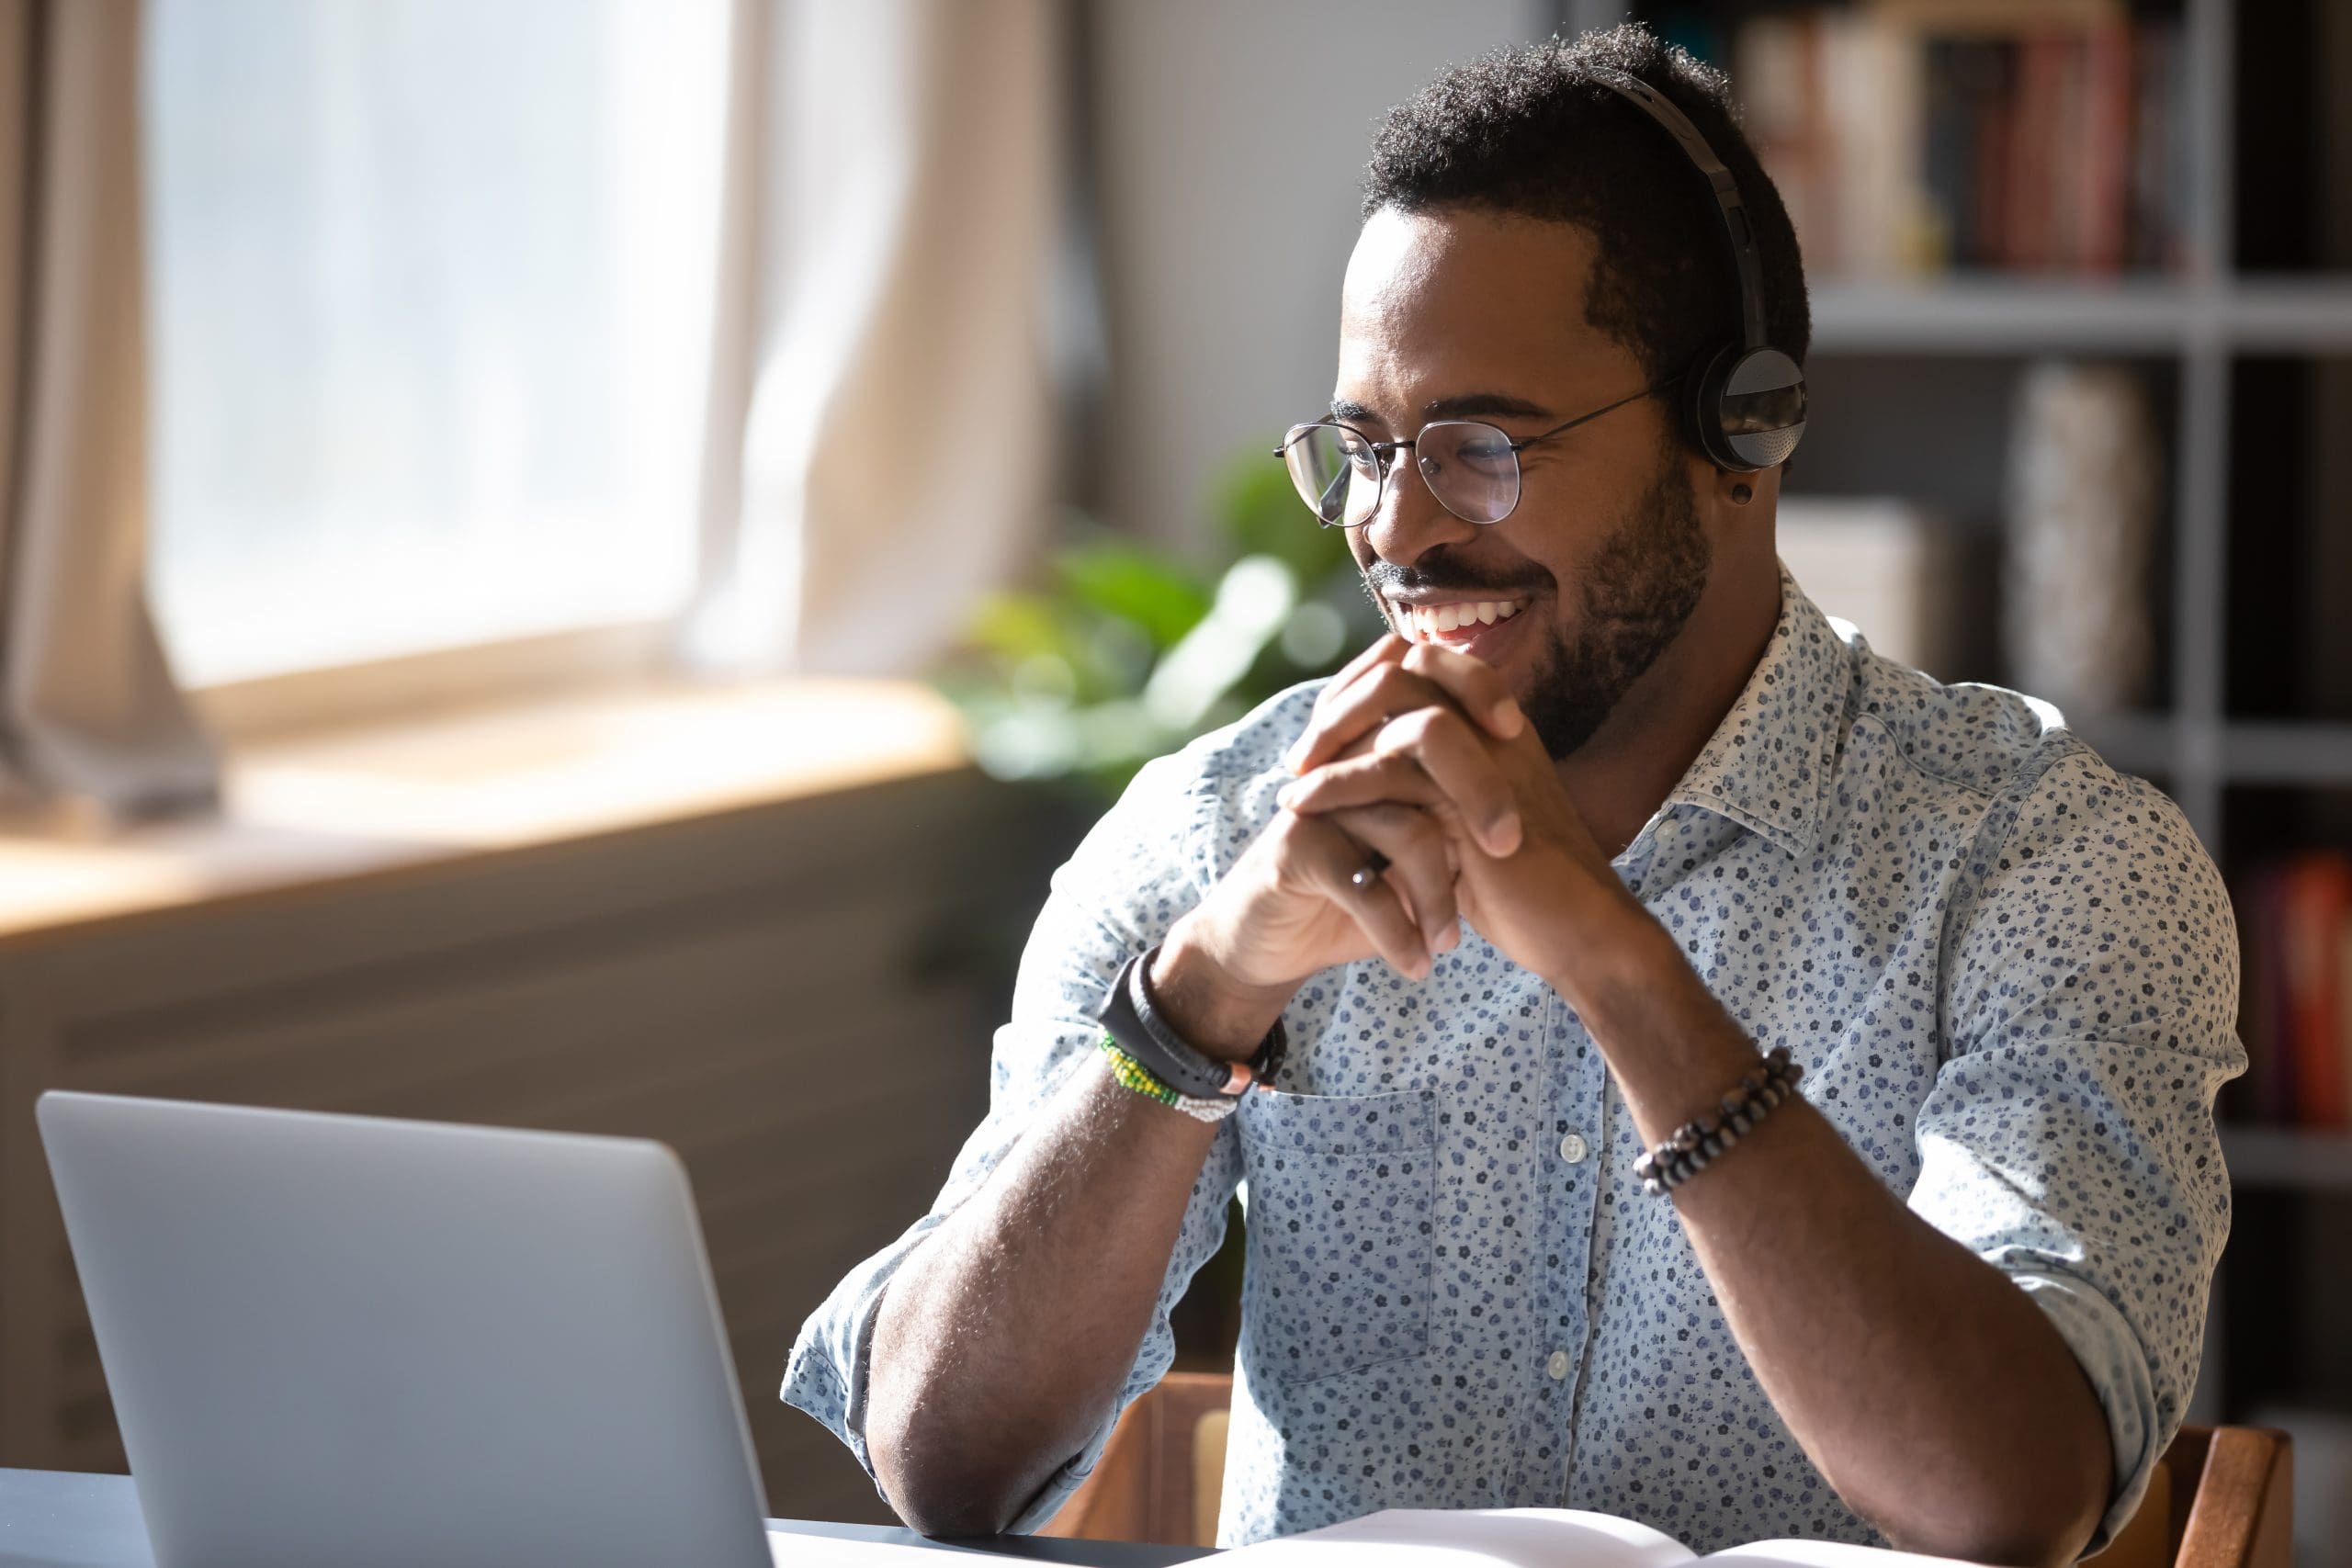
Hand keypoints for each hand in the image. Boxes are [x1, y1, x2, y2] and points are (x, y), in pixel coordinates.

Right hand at [1152, 639, 1521, 1055]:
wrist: (1272, 942)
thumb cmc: (1355, 891)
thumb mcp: (1410, 850)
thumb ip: (1451, 811)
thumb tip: (1534, 796)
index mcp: (1373, 744)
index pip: (1427, 681)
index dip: (1477, 687)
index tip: (1518, 733)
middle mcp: (1345, 761)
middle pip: (1424, 741)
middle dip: (1480, 795)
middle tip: (1508, 849)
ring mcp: (1318, 801)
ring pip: (1406, 827)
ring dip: (1438, 893)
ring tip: (1451, 942)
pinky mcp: (1295, 849)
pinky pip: (1364, 884)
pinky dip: (1398, 932)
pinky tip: (1416, 965)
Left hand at [1276, 639, 1645, 990]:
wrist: (1578, 935)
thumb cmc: (1525, 890)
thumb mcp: (1469, 827)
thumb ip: (1433, 790)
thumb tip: (1373, 773)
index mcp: (1499, 726)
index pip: (1425, 665)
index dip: (1367, 686)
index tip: (1326, 732)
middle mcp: (1495, 727)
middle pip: (1405, 667)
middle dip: (1342, 703)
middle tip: (1301, 753)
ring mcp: (1489, 755)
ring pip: (1395, 706)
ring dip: (1331, 737)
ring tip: (1292, 780)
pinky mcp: (1474, 798)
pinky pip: (1390, 767)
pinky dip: (1336, 782)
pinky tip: (1301, 805)